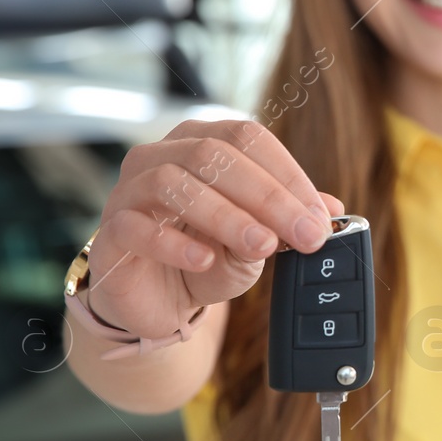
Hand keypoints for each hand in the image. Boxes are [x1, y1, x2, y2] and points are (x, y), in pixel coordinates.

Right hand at [83, 119, 344, 338]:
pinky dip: (174, 243)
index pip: (248, 139)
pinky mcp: (110, 232)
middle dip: (268, 196)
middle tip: (303, 233)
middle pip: (214, 155)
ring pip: (173, 183)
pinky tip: (205, 259)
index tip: (319, 217)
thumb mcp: (258, 241)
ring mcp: (129, 190)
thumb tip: (331, 209)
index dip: (288, 175)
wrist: (160, 301)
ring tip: (262, 246)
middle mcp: (162, 155)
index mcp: (204, 142)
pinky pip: (136, 227)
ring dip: (226, 215)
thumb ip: (288, 222)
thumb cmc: (207, 256)